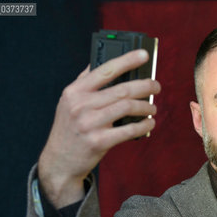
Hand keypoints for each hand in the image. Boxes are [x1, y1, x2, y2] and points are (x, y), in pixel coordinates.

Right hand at [38, 49, 160, 207]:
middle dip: (145, 86)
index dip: (127, 60)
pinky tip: (149, 123)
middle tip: (156, 86)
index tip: (144, 55)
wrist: (59, 161)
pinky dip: (144, 125)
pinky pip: (129, 130)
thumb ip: (83, 83)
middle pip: (122, 90)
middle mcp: (80, 105)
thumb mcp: (68, 103)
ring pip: (127, 107)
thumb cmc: (69, 129)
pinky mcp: (98, 141)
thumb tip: (98, 61)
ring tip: (152, 108)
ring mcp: (89, 124)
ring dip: (146, 106)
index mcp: (74, 91)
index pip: (105, 70)